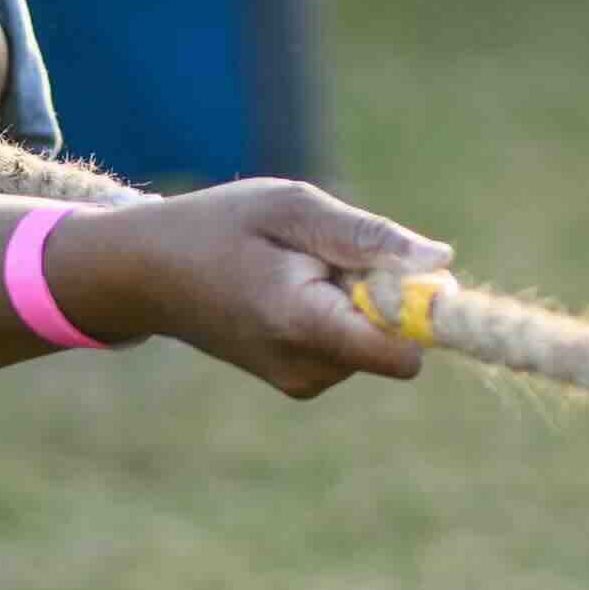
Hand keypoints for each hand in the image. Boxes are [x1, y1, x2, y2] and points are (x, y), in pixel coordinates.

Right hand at [52, 174, 449, 399]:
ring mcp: (302, 381)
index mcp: (302, 322)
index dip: (421, 310)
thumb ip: (367, 237)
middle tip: (319, 254)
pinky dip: (339, 315)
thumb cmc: (219, 226)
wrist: (147, 275)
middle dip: (381, 292)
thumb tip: (440, 263)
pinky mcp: (300, 382)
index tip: (405, 272)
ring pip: (376, 341)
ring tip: (296, 269)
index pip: (402, 349)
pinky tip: (291, 291)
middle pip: (395, 340)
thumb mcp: (292, 207)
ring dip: (356, 300)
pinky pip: (353, 347)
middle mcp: (305, 367)